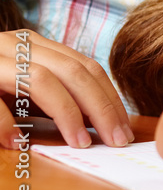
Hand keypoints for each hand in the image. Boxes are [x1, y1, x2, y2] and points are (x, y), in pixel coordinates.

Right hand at [0, 29, 132, 148]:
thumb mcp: (23, 91)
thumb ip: (56, 99)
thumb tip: (98, 122)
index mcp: (36, 46)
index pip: (87, 67)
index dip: (111, 98)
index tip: (124, 129)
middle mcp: (18, 45)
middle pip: (74, 72)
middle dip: (102, 108)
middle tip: (116, 140)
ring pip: (42, 79)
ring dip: (67, 114)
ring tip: (80, 144)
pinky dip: (6, 122)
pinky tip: (16, 143)